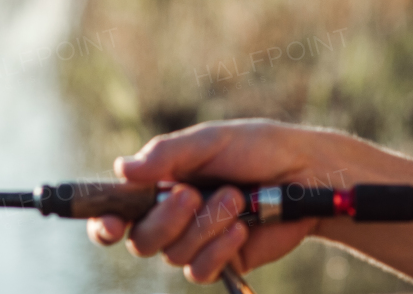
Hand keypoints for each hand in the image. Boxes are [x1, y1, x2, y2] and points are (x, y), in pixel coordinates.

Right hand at [86, 120, 343, 284]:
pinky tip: (243, 227)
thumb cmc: (258, 148)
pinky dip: (219, 247)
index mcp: (163, 183)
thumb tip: (121, 169)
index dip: (107, 222)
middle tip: (193, 193)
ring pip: (173, 255)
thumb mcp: (211, 141)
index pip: (119, 210)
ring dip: (205, 225)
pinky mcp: (222, 259)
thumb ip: (167, 155)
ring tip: (237, 199)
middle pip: (141, 239)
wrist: (305, 174)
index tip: (113, 223)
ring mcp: (197, 240)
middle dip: (166, 218)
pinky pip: (200, 270)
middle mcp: (174, 215)